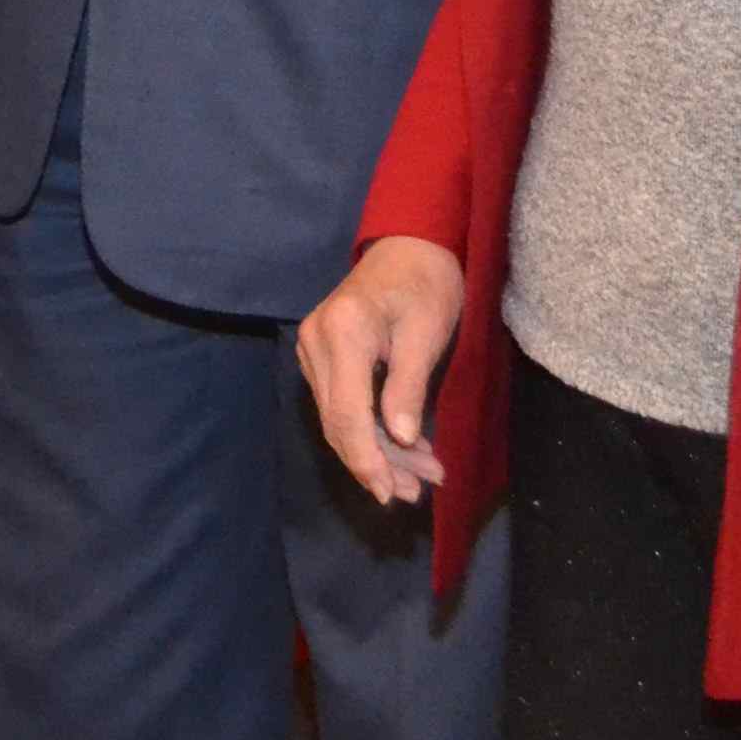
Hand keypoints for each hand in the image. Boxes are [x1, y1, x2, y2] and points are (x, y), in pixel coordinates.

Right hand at [294, 237, 464, 505]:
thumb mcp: (426, 333)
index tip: (390, 493)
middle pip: (338, 422)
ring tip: (418, 479)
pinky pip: (342, 404)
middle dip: (375, 464)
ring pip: (339, 419)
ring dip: (378, 453)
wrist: (409, 246)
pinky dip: (372, 431)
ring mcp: (314, 348)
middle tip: (415, 493)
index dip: (366, 459)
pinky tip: (404, 450)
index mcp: (343, 332)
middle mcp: (317, 341)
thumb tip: (402, 439)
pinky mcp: (322, 355)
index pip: (345, 413)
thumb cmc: (426, 284)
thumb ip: (408, 385)